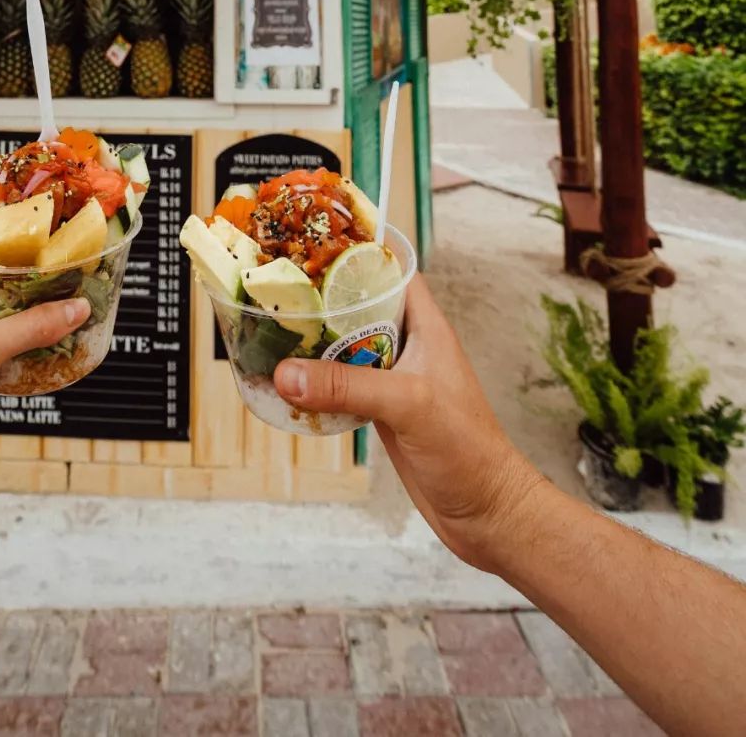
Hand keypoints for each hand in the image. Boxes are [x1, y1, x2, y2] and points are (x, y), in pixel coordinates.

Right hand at [274, 273, 542, 569]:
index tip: (313, 244)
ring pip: (345, 347)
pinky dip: (316, 383)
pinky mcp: (381, 411)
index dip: (356, 254)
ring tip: (271, 330)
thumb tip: (288, 372)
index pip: (391, 271)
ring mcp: (393, 379)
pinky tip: (288, 385)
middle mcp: (408, 346)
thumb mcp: (408, 405)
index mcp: (426, 327)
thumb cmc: (468, 450)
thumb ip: (348, 386)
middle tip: (277, 289)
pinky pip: (341, 386)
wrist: (486, 511)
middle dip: (321, 299)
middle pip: (358, 308)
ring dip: (313, 343)